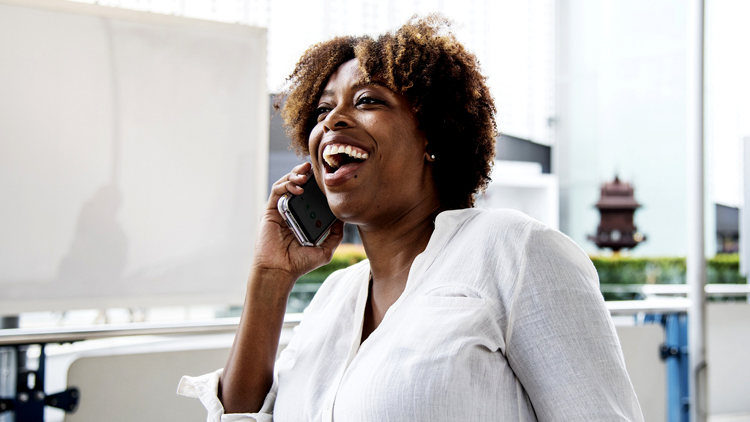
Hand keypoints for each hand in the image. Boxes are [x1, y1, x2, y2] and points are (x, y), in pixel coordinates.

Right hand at [251, 162, 344, 290]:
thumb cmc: (299, 264)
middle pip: (298, 185)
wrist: (280, 271)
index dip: (318, 184)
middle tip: (314, 168)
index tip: (328, 176)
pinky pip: (277, 191)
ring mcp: (281, 210)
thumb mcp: (325, 250)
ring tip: (305, 174)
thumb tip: (344, 219)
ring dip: (295, 175)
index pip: (312, 195)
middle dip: (305, 173)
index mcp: (305, 218)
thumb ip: (335, 236)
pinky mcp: (270, 211)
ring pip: (286, 184)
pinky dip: (286, 185)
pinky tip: (298, 187)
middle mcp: (293, 211)